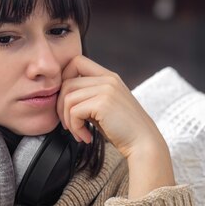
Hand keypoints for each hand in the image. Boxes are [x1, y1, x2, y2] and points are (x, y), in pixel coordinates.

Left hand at [57, 55, 175, 198]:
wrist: (143, 143)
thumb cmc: (122, 130)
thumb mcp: (104, 107)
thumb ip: (87, 98)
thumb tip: (61, 99)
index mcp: (108, 77)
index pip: (76, 62)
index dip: (64, 79)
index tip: (66, 102)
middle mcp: (108, 79)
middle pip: (67, 82)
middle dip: (61, 107)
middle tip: (69, 125)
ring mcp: (106, 89)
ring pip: (68, 98)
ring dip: (68, 120)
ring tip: (78, 133)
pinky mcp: (103, 103)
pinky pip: (74, 112)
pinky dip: (75, 127)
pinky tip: (86, 136)